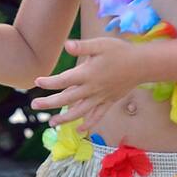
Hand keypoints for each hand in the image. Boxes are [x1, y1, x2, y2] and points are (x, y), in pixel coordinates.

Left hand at [31, 37, 147, 123]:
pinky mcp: (109, 102)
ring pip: (80, 112)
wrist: (142, 65)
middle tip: (34, 105)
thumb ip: (82, 47)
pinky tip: (80, 131)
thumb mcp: (100, 45)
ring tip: (51, 123)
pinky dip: (89, 125)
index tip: (37, 82)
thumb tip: (66, 46)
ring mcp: (100, 98)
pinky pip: (97, 117)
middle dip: (49, 103)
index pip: (63, 81)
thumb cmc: (120, 51)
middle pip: (67, 99)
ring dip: (65, 119)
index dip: (49, 82)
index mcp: (87, 74)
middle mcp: (92, 89)